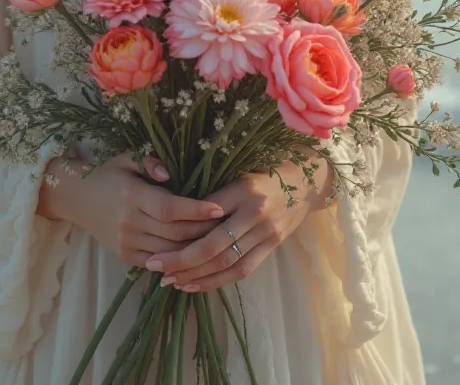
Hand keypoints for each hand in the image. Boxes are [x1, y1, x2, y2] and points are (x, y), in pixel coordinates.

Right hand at [38, 152, 224, 267]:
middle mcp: (129, 221)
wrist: (78, 199)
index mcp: (132, 194)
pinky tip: (196, 256)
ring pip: (169, 253)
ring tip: (218, 242)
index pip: (170, 208)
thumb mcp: (126, 158)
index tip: (220, 208)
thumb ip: (150, 162)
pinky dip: (177, 262)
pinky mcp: (125, 256)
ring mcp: (126, 242)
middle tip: (228, 226)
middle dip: (203, 231)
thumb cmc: (109, 174)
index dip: (196, 210)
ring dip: (194, 250)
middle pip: (174, 233)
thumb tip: (170, 174)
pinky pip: (157, 263)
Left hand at [144, 156, 332, 292]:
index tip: (155, 238)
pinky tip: (194, 286)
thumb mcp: (237, 172)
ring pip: (226, 262)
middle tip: (156, 266)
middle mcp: (255, 211)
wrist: (304, 183)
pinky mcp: (272, 247)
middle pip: (214, 243)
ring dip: (196, 275)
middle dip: (182, 259)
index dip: (180, 229)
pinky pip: (242, 270)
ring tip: (171, 281)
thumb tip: (175, 211)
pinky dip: (216, 281)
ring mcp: (266, 232)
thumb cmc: (262, 173)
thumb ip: (213, 191)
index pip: (206, 212)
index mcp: (242, 187)